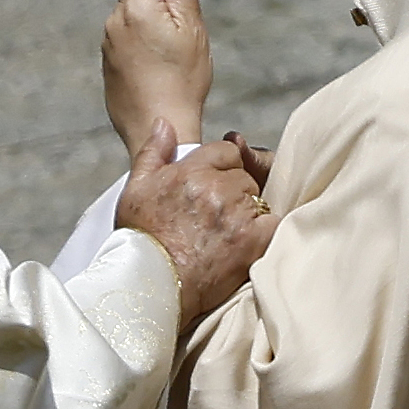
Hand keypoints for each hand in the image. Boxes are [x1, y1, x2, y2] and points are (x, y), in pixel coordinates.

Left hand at [103, 0, 209, 152]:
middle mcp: (115, 22)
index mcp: (136, 7)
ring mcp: (108, 44)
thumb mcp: (191, 28)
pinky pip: (124, 42)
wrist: (157, 126)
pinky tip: (156, 69)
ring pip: (129, 18)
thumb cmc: (181, 79)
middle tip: (177, 27)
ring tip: (168, 54)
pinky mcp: (107, 65)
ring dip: (146, 25)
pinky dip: (138, 47)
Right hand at [116, 120, 279, 324]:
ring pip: (258, 199)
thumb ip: (154, 151)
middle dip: (234, 191)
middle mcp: (215, 187)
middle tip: (216, 216)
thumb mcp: (135, 188)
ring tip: (227, 234)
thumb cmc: (140, 240)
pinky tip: (249, 242)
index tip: (212, 186)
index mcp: (190, 170)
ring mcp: (236, 213)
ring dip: (248, 212)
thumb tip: (165, 123)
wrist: (150, 285)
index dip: (221, 168)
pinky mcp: (252, 240)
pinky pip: (273, 223)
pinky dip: (266, 231)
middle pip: (244, 176)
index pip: (226, 152)